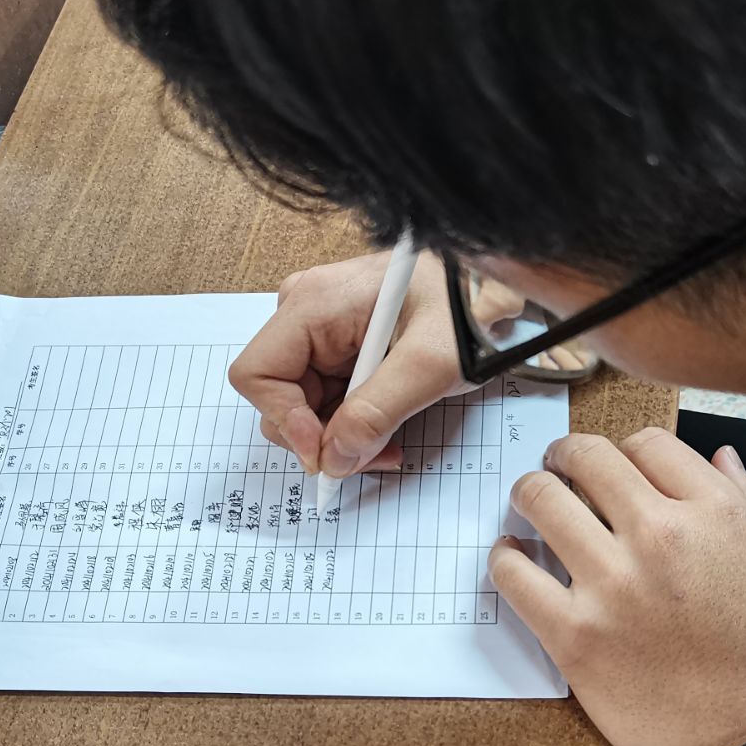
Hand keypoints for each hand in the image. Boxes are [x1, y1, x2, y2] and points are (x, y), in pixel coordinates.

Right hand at [232, 251, 471, 478]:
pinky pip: (326, 400)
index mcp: (314, 303)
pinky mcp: (336, 348)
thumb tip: (333, 459)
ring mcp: (319, 331)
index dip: (284, 420)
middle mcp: (305, 313)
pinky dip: (352, 425)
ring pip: (303, 406)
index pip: (256, 374)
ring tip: (387, 447)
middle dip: (319, 437)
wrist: (488, 286)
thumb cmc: (464, 308)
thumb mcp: (429, 364)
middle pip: (279, 396)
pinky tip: (386, 432)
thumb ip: (376, 413)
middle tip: (368, 458)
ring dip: (339, 437)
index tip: (325, 452)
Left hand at [489, 430, 745, 745]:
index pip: (647, 443)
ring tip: (532, 503)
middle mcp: (660, 536)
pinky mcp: (572, 634)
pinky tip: (513, 557)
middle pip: (587, 459)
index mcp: (718, 513)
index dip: (628, 450)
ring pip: (541, 500)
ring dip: (531, 493)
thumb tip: (722, 456)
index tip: (619, 469)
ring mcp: (610, 585)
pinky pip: (513, 573)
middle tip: (559, 466)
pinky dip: (504, 557)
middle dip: (567, 455)